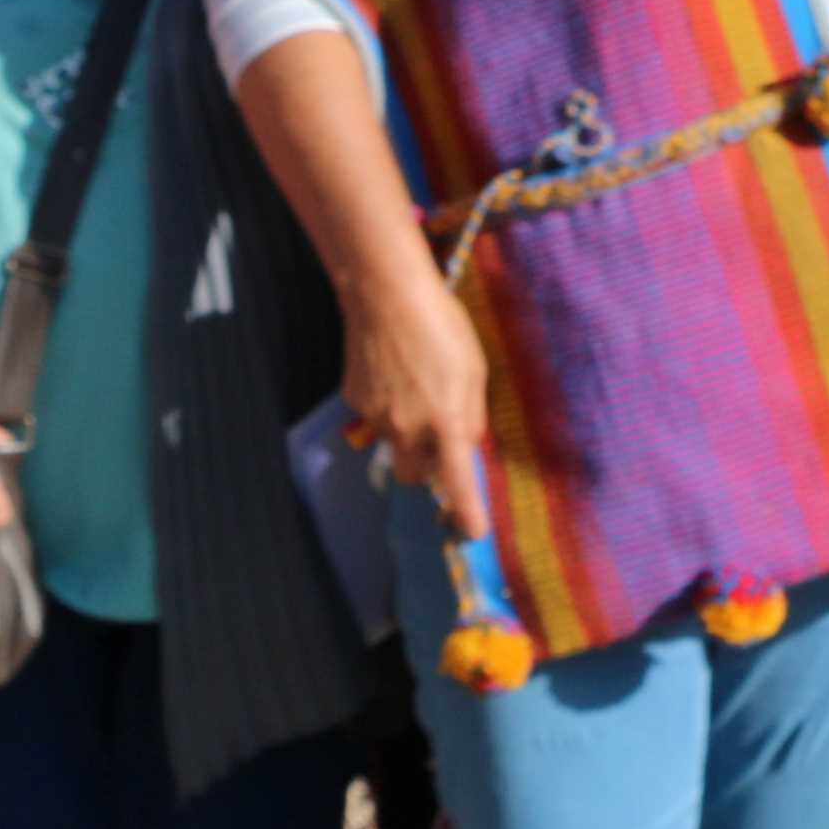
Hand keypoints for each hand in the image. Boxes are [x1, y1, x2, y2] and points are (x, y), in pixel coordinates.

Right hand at [344, 276, 497, 535]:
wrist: (385, 295)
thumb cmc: (442, 326)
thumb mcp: (474, 370)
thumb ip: (471, 414)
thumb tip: (465, 444)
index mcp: (445, 421)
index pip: (456, 482)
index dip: (466, 512)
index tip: (472, 533)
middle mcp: (408, 428)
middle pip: (414, 475)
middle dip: (426, 468)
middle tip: (438, 440)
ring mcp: (376, 417)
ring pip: (393, 445)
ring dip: (406, 434)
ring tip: (413, 389)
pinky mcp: (354, 401)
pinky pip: (374, 418)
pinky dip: (386, 407)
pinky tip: (391, 373)